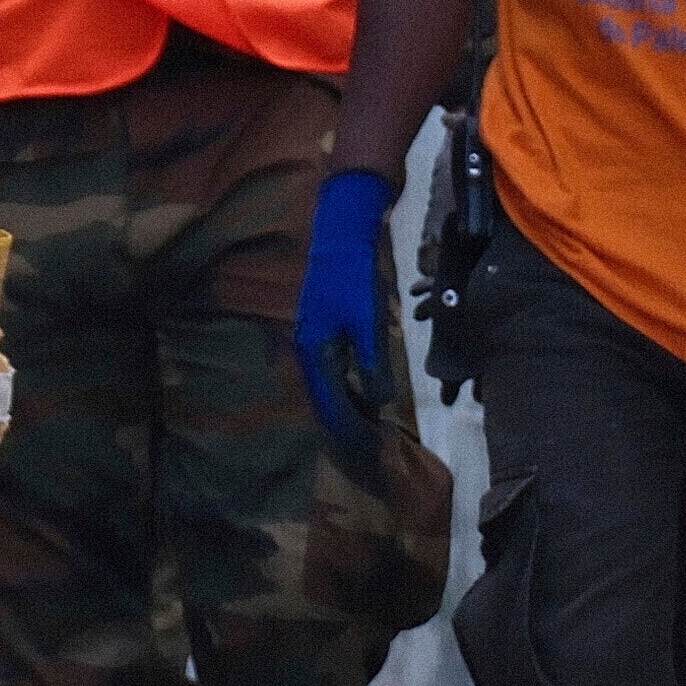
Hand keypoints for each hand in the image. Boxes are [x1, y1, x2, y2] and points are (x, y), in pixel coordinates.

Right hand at [292, 167, 395, 466]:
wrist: (342, 237)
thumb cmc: (356, 279)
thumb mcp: (369, 324)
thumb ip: (374, 365)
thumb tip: (380, 404)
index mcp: (313, 351)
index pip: (328, 403)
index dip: (346, 427)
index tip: (364, 448)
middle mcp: (306, 350)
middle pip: (323, 398)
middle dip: (342, 424)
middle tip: (364, 448)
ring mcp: (311, 339)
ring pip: (326, 385)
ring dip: (343, 407)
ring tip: (363, 430)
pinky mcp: (320, 330)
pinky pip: (330, 369)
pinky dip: (344, 386)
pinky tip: (360, 395)